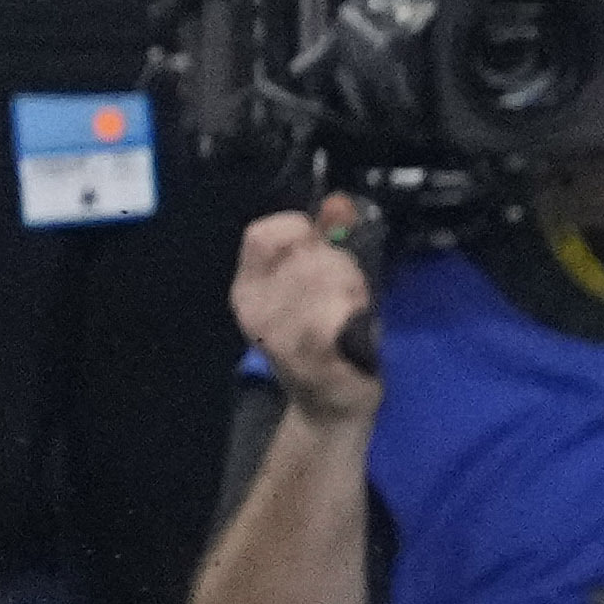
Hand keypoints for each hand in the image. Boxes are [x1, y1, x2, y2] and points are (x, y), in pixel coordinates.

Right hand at [237, 201, 383, 418]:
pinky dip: (353, 312)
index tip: (323, 250)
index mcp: (249, 286)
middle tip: (346, 289)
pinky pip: (334, 316)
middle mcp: (254, 307)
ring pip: (323, 278)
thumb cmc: (328, 335)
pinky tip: (354, 323)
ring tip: (350, 309)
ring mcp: (277, 333)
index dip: (302, 231)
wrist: (331, 402)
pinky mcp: (308, 355)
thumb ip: (330, 239)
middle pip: (302, 252)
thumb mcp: (323, 280)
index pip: (263, 233)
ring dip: (349, 287)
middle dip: (336, 263)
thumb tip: (338, 202)